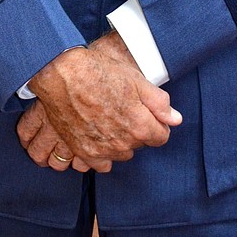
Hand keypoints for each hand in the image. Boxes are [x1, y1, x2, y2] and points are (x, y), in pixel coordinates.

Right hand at [20, 33, 181, 171]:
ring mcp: (102, 150)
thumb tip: (175, 119)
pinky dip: (101, 152)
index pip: (161, 136)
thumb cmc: (98, 72)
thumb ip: (159, 103)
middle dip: (136, 130)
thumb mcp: (136, 80)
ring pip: (121, 154)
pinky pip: (101, 164)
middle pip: (140, 145)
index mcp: (140, 127)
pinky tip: (97, 135)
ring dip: (119, 142)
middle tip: (122, 109)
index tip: (146, 112)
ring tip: (108, 120)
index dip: (156, 122)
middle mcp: (123, 144)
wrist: (61, 74)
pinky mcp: (82, 152)